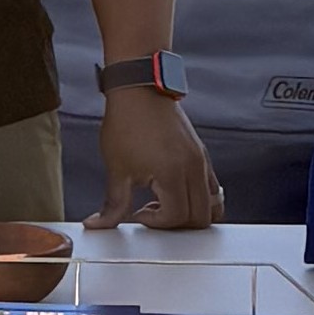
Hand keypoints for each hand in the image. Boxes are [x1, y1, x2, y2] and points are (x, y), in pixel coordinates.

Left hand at [87, 91, 217, 231]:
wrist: (138, 90)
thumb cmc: (127, 122)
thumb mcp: (116, 169)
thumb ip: (113, 204)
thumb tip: (99, 224)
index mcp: (173, 173)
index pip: (177, 217)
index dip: (156, 223)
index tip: (139, 213)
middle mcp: (194, 168)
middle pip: (201, 217)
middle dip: (177, 224)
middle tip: (153, 213)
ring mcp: (201, 161)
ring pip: (213, 204)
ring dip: (192, 213)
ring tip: (166, 204)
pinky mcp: (201, 154)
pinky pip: (212, 187)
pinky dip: (199, 198)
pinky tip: (174, 190)